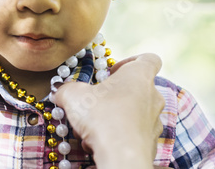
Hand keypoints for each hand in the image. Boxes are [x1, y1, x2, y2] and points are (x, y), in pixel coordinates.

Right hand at [53, 53, 164, 168]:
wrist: (121, 155)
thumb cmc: (102, 117)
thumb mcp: (74, 95)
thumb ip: (66, 89)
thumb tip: (59, 90)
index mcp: (139, 75)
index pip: (148, 59)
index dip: (130, 61)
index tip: (112, 71)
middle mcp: (153, 96)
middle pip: (138, 88)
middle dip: (116, 93)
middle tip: (97, 100)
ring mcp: (154, 120)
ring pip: (135, 112)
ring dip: (116, 115)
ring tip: (95, 125)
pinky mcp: (151, 143)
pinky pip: (134, 134)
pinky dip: (119, 135)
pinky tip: (101, 141)